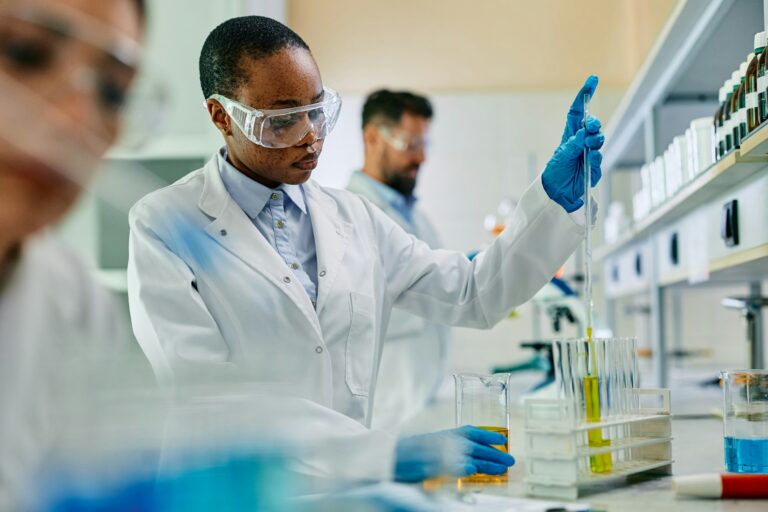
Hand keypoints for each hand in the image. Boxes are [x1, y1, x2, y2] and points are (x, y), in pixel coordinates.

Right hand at [394, 425, 514, 482]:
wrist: (389, 457)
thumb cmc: (409, 453)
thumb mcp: (431, 445)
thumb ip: (448, 448)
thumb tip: (467, 458)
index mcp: (444, 433)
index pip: (471, 430)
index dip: (488, 434)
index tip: (502, 439)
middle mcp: (445, 440)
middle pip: (475, 445)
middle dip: (494, 453)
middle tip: (510, 461)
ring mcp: (440, 452)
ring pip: (470, 456)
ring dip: (488, 463)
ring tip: (502, 469)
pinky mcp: (435, 465)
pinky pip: (454, 466)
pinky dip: (466, 469)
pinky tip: (474, 472)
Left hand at [542, 75, 604, 212]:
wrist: (557, 194)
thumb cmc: (555, 172)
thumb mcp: (562, 156)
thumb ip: (574, 144)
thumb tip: (585, 134)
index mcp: (571, 134)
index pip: (578, 111)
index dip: (585, 95)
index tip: (592, 79)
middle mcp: (581, 142)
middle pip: (592, 125)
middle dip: (594, 123)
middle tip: (591, 127)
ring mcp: (589, 153)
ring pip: (598, 141)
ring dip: (595, 141)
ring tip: (588, 147)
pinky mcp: (594, 167)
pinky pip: (598, 160)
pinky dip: (595, 159)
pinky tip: (589, 162)